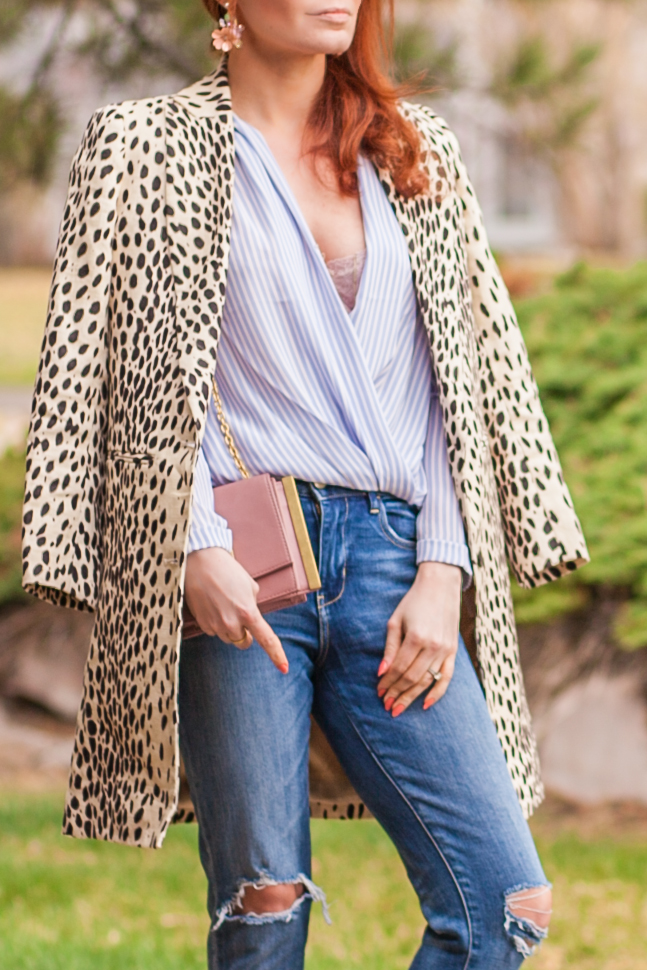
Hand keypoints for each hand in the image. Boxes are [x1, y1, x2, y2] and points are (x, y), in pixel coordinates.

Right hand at [184, 547, 288, 672]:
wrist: (200, 562)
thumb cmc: (228, 570)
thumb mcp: (249, 586)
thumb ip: (253, 605)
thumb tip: (250, 618)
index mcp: (248, 612)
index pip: (266, 639)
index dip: (276, 655)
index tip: (284, 668)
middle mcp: (232, 623)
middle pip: (243, 642)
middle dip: (244, 633)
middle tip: (239, 614)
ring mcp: (216, 625)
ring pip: (228, 638)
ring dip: (229, 628)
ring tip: (223, 604)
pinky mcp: (202, 624)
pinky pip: (214, 631)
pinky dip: (216, 623)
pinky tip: (212, 605)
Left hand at [377, 562, 461, 716]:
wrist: (441, 586)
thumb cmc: (413, 601)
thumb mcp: (395, 621)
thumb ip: (390, 648)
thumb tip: (381, 672)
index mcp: (416, 637)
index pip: (399, 668)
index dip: (388, 682)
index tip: (378, 692)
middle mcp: (433, 646)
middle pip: (412, 678)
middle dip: (397, 693)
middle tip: (386, 706)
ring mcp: (446, 650)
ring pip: (427, 681)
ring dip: (412, 697)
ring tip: (398, 708)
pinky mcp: (454, 651)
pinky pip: (447, 677)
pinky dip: (437, 693)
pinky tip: (426, 705)